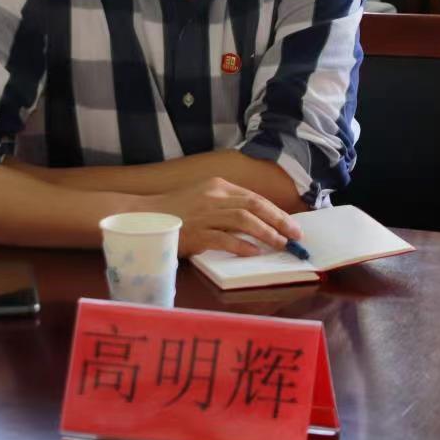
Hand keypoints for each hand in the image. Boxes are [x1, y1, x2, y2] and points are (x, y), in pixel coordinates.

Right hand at [147, 177, 303, 256]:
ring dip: (265, 232)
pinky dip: (240, 245)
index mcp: (219, 186)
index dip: (276, 212)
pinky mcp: (195, 232)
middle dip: (279, 221)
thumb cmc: (176, 210)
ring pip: (243, 220)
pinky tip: (253, 253)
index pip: (255, 198)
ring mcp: (204, 214)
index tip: (292, 225)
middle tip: (295, 235)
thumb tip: (258, 221)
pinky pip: (223, 239)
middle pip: (254, 206)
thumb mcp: (204, 198)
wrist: (144, 216)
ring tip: (280, 244)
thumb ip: (228, 205)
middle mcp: (214, 197)